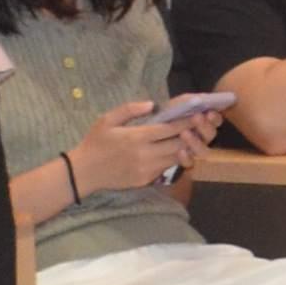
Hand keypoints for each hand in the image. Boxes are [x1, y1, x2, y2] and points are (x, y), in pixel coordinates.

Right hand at [67, 98, 211, 195]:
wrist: (84, 172)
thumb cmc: (95, 142)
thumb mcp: (107, 120)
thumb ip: (130, 109)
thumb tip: (153, 103)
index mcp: (137, 137)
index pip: (169, 129)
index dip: (186, 121)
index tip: (198, 113)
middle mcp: (145, 154)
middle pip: (178, 144)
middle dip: (191, 134)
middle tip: (201, 125)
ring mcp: (147, 169)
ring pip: (175, 158)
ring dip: (185, 148)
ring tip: (192, 137)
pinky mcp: (145, 180)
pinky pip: (165, 168)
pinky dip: (173, 159)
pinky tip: (175, 149)